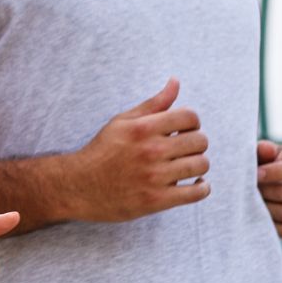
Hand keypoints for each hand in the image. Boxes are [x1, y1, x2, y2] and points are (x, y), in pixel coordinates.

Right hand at [70, 78, 209, 222]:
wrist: (78, 186)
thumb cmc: (103, 151)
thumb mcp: (123, 122)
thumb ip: (153, 104)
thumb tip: (176, 82)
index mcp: (143, 128)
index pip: (190, 117)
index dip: (192, 122)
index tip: (184, 131)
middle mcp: (150, 151)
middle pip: (200, 141)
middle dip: (196, 143)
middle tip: (185, 149)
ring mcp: (154, 177)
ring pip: (201, 165)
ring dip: (199, 164)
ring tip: (188, 166)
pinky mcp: (156, 200)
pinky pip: (196, 193)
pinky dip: (202, 188)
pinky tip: (196, 184)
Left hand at [256, 140, 281, 238]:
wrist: (269, 184)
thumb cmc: (267, 164)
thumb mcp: (266, 153)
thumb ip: (264, 149)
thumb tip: (265, 149)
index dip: (276, 172)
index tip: (256, 174)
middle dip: (265, 192)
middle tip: (248, 190)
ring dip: (265, 208)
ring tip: (250, 201)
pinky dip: (272, 225)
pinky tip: (259, 215)